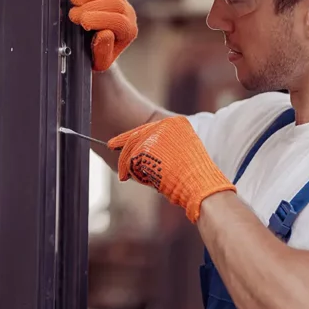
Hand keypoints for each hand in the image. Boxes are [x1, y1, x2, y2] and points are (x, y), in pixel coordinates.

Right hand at [69, 0, 137, 70]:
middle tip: (73, 14)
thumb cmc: (95, 54)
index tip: (82, 21)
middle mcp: (128, 13)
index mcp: (128, 32)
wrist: (94, 45)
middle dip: (90, 6)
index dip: (99, 18)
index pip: (118, 21)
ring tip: (74, 0)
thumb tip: (105, 33)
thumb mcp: (98, 62)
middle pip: (114, 2)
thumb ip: (102, 51)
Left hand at [107, 116, 234, 222]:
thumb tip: (139, 155)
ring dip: (133, 168)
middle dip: (122, 147)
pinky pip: (131, 163)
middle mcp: (165, 125)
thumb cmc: (193, 178)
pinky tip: (152, 180)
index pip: (148, 128)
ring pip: (131, 151)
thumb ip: (163, 150)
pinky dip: (136, 175)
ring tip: (152, 180)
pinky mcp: (145, 148)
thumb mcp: (181, 156)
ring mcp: (155, 135)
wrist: (199, 184)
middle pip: (135, 136)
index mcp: (177, 124)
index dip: (131, 136)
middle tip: (109, 146)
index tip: (116, 140)